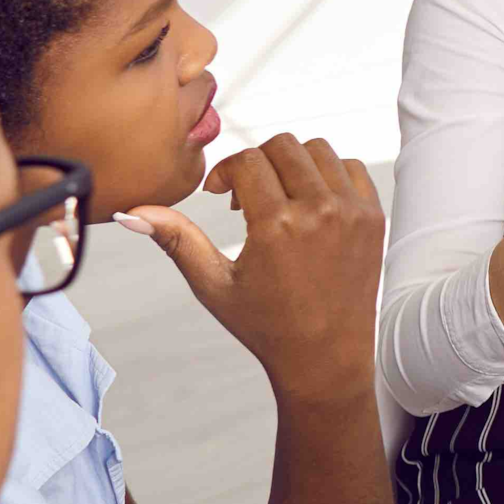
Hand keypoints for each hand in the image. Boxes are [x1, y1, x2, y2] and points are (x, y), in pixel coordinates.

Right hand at [122, 135, 383, 403]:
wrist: (325, 357)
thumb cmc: (265, 326)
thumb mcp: (213, 284)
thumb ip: (175, 239)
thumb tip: (129, 211)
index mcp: (277, 225)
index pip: (247, 160)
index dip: (226, 172)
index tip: (220, 195)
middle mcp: (320, 211)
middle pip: (282, 146)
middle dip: (257, 163)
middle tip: (247, 200)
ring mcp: (353, 212)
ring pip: (317, 150)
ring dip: (291, 165)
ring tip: (278, 200)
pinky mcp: (374, 217)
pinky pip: (349, 168)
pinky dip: (327, 174)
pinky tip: (308, 204)